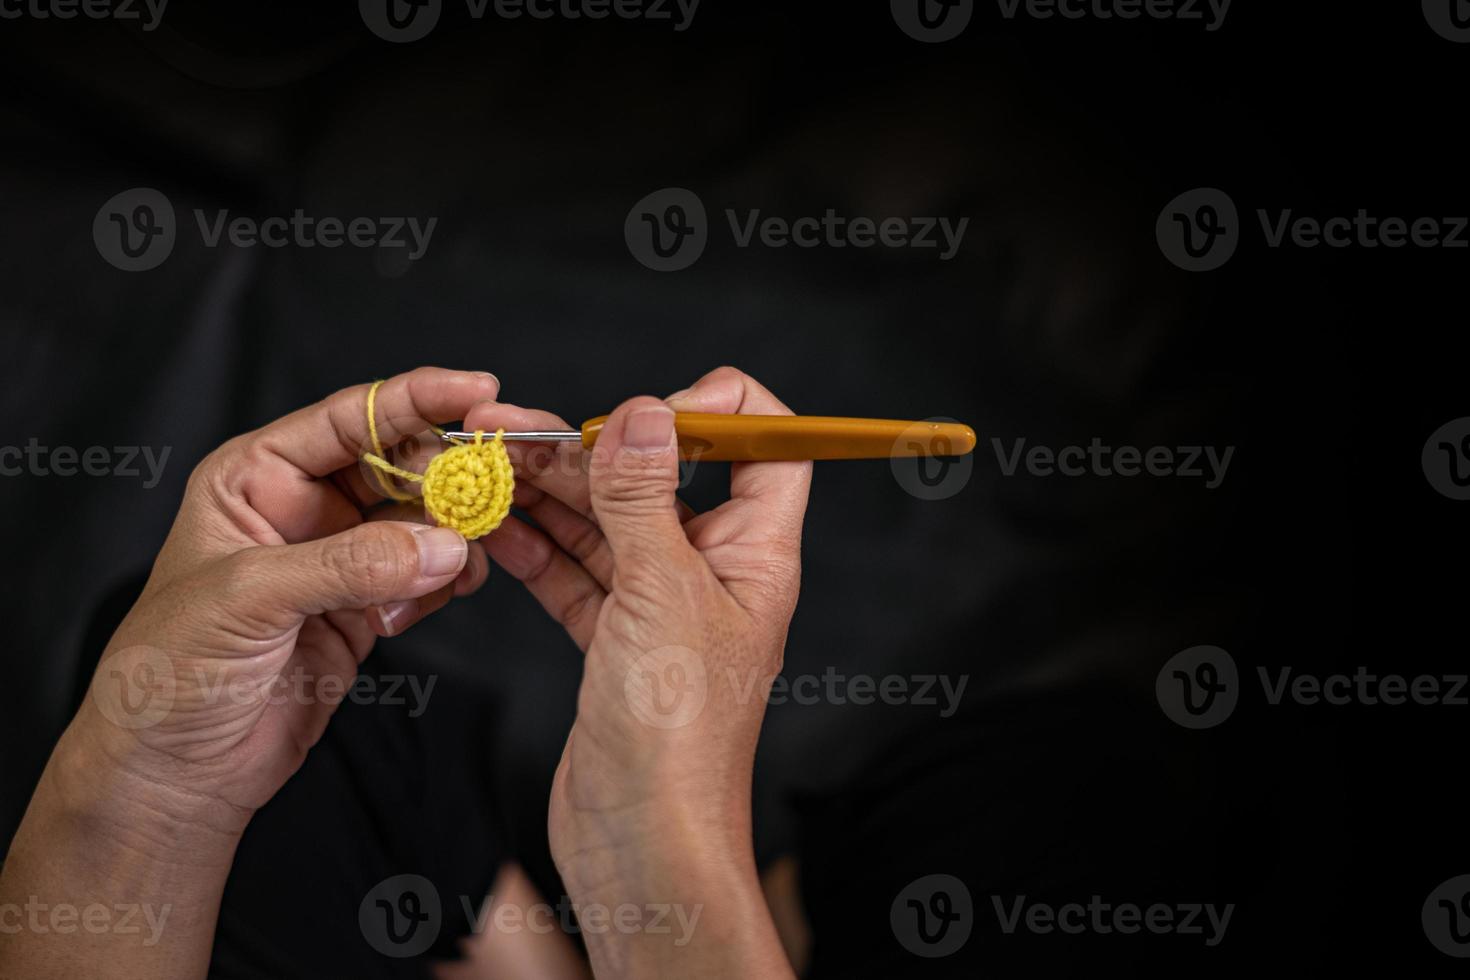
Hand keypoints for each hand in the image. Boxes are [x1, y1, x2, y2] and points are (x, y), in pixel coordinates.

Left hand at [1, 367, 505, 979]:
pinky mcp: (366, 613)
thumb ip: (349, 565)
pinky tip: (457, 585)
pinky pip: (426, 577)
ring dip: (456, 529)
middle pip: (397, 464)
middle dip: (447, 470)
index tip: (478, 390)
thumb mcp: (249, 599)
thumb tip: (442, 543)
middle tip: (497, 483)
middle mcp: (302, 510)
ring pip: (420, 522)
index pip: (348, 419)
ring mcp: (339, 562)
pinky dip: (450, 577)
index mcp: (255, 477)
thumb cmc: (169, 673)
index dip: (415, 398)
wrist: (173, 774)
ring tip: (479, 545)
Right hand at [467, 367, 810, 976]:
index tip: (648, 413)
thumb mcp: (660, 592)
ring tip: (487, 462)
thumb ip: (645, 496)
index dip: (717, 412)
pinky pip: (575, 572)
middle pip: (662, 478)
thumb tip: (644, 410)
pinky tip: (493, 521)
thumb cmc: (675, 734)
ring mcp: (662, 607)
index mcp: (756, 553)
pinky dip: (536, 546)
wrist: (641, 843)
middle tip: (516, 428)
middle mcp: (714, 573)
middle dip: (592, 448)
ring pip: (607, 523)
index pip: (767, 447)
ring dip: (551, 492)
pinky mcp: (615, 641)